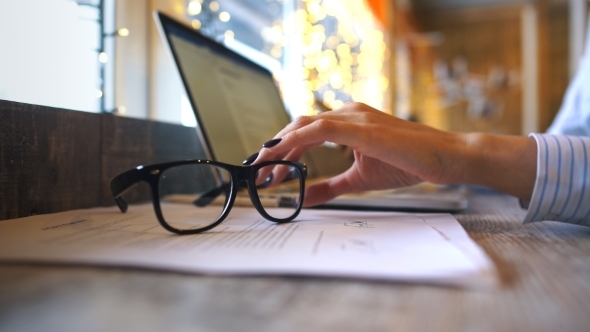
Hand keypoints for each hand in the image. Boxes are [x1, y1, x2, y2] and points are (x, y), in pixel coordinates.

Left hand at [255, 102, 469, 206]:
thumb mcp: (359, 179)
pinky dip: (295, 143)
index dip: (281, 151)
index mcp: (348, 121)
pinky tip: (281, 159)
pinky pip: (319, 130)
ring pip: (303, 126)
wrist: (443, 158)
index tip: (266, 172)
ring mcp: (354, 116)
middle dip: (273, 150)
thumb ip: (331, 186)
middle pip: (297, 126)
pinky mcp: (361, 126)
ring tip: (263, 172)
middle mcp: (348, 113)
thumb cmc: (408, 163)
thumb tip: (305, 197)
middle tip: (257, 174)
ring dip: (279, 149)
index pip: (304, 132)